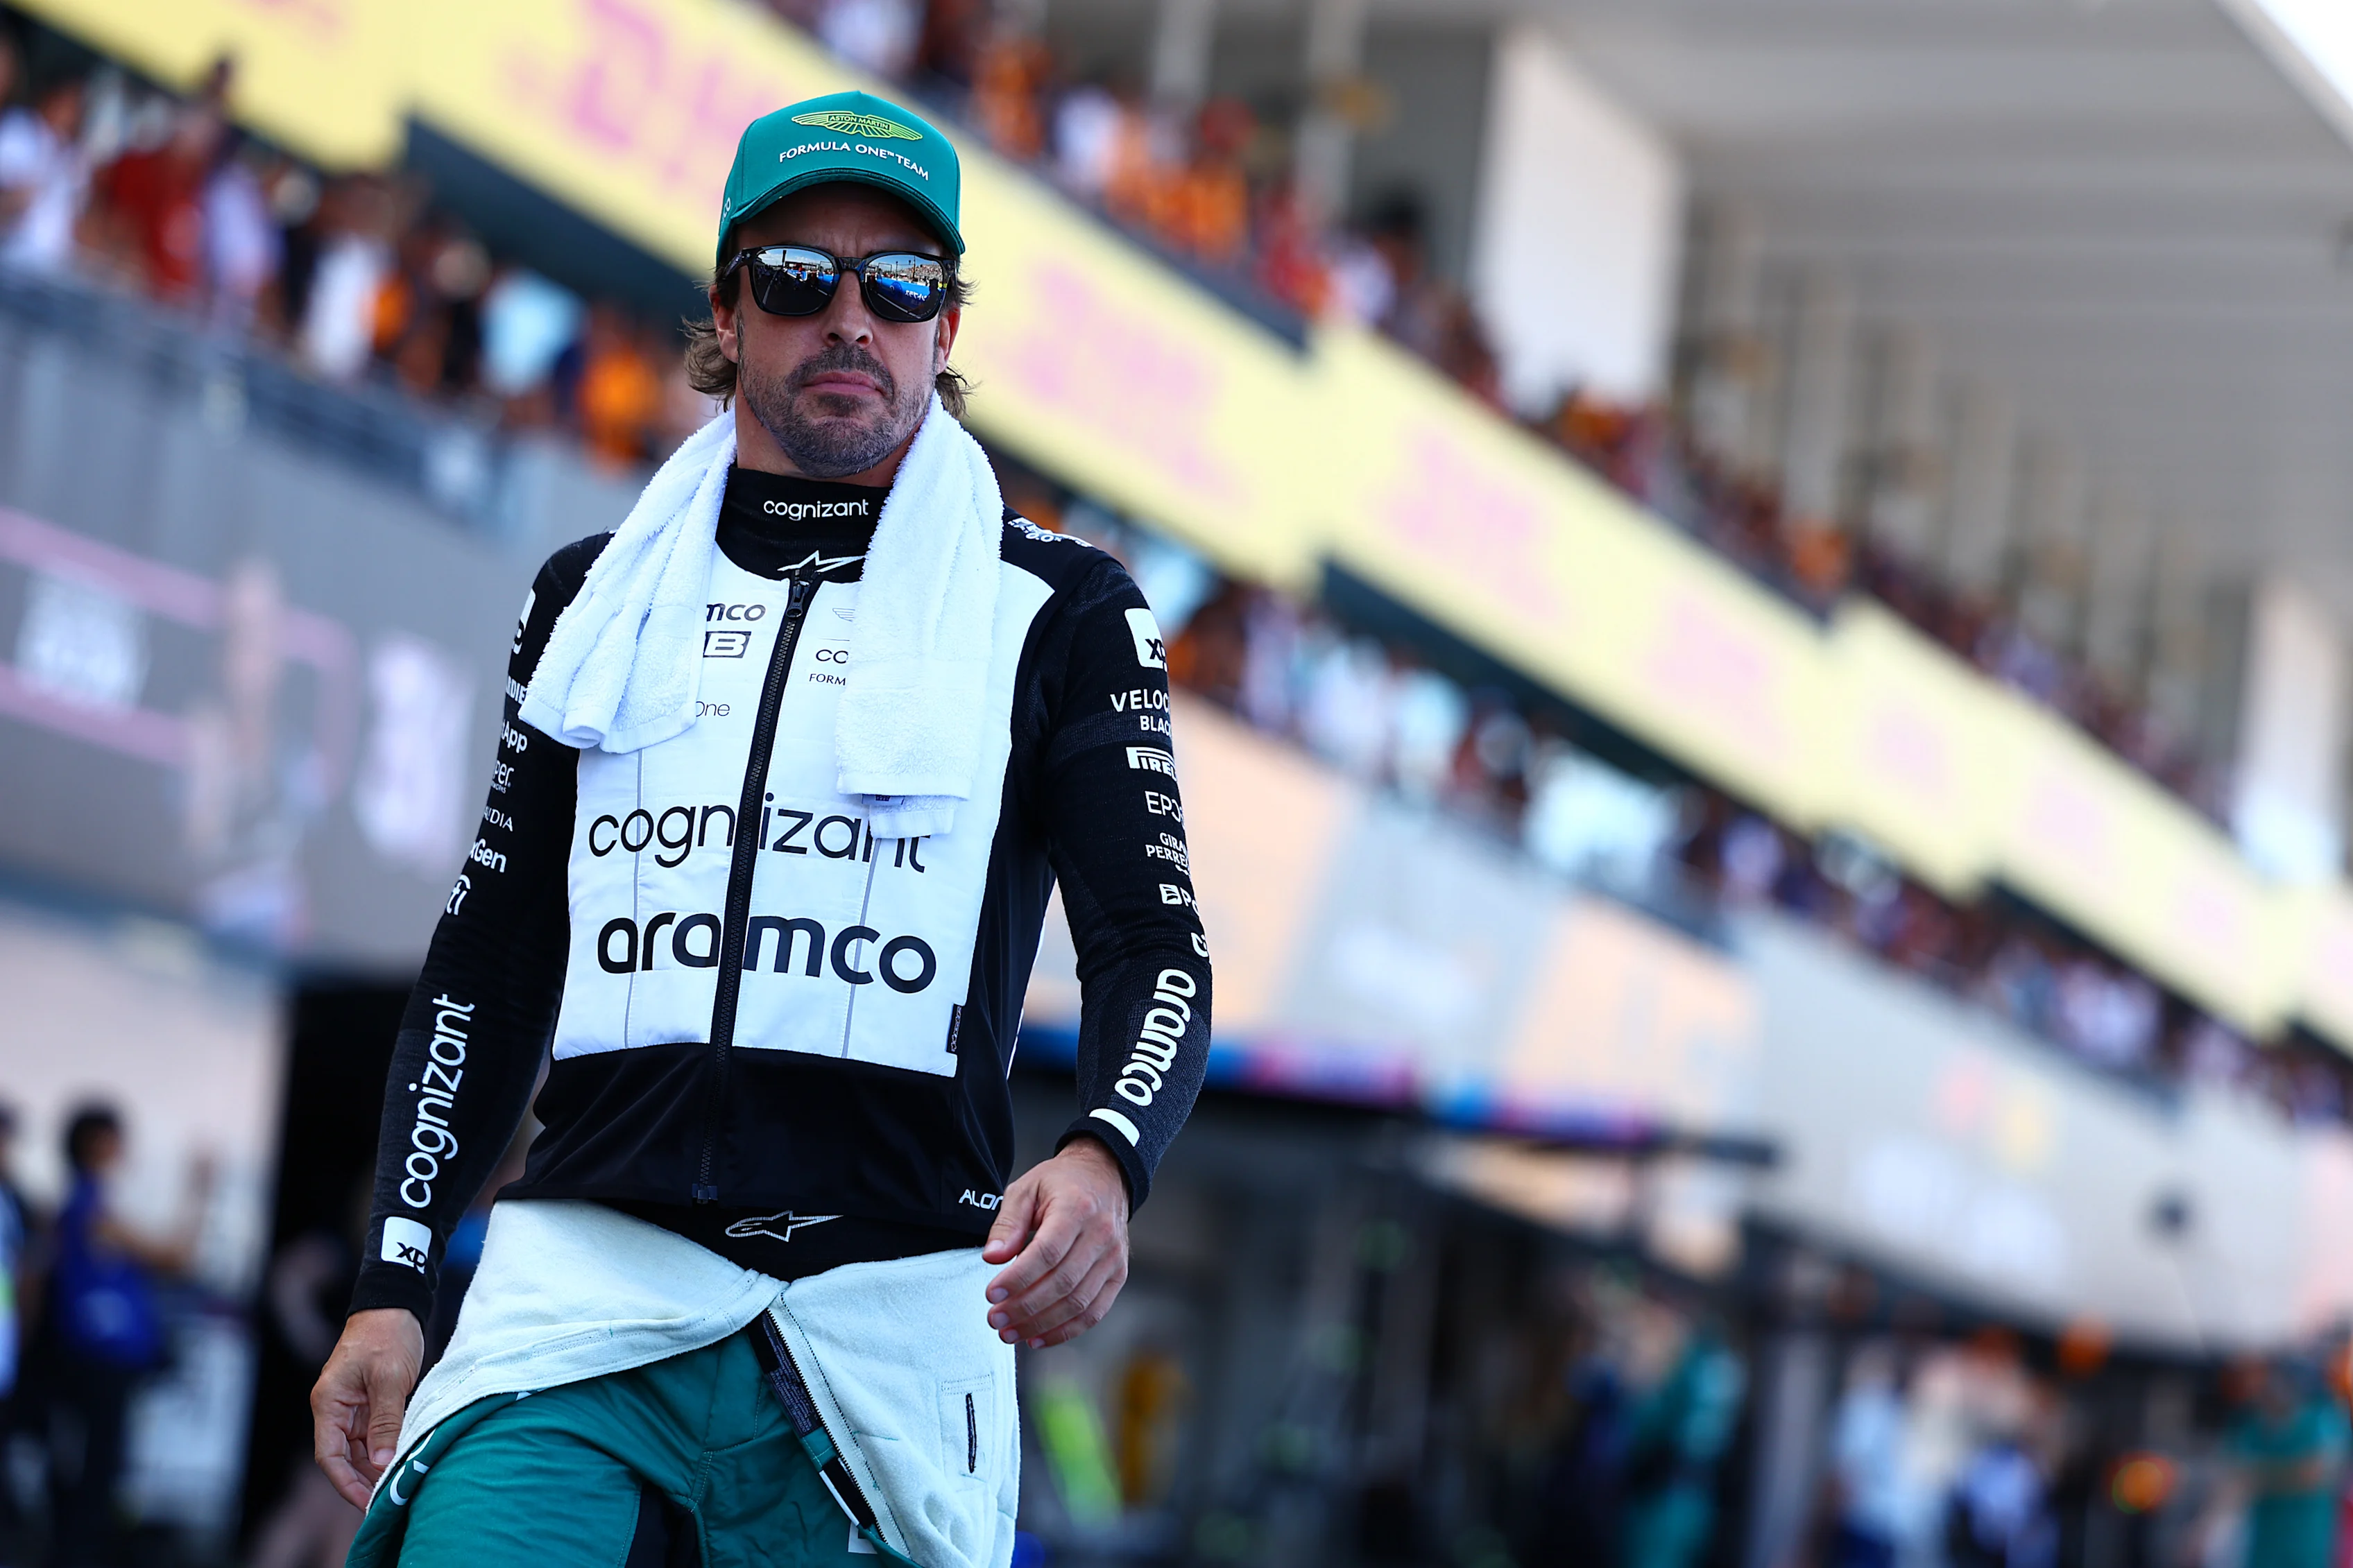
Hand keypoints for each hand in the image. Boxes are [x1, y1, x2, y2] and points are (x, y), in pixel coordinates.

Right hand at [312, 1308, 423, 1509]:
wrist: (395, 1305)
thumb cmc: (387, 1335)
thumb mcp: (390, 1378)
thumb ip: (386, 1420)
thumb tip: (381, 1460)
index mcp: (329, 1403)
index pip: (329, 1454)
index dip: (345, 1482)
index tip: (366, 1501)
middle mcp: (335, 1408)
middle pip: (342, 1456)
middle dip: (361, 1480)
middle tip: (387, 1500)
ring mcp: (351, 1406)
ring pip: (358, 1448)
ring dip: (374, 1467)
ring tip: (396, 1486)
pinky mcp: (369, 1402)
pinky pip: (372, 1434)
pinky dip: (383, 1449)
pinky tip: (399, 1462)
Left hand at [980, 1138, 1129, 1348]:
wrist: (1104, 1177)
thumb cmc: (1060, 1184)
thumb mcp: (1026, 1189)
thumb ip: (1008, 1223)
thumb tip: (992, 1258)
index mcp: (1076, 1208)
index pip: (1047, 1252)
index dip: (1018, 1278)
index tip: (991, 1295)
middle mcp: (1101, 1235)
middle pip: (1063, 1283)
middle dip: (1025, 1308)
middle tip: (995, 1320)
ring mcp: (1114, 1258)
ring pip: (1078, 1303)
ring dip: (1041, 1325)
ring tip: (1010, 1333)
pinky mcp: (1118, 1275)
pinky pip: (1094, 1312)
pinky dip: (1066, 1331)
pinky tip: (1038, 1337)